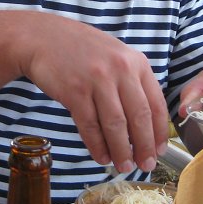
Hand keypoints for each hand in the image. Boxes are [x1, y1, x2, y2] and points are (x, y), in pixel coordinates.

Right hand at [19, 14, 167, 173]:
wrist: (43, 38)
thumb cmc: (82, 50)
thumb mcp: (116, 56)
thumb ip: (132, 82)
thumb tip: (145, 123)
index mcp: (136, 62)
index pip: (155, 104)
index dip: (158, 132)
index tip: (159, 150)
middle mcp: (120, 70)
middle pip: (138, 117)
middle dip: (143, 147)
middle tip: (145, 165)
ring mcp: (97, 80)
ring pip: (115, 125)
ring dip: (121, 150)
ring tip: (124, 166)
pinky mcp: (75, 91)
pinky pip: (90, 126)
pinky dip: (97, 145)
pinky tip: (101, 156)